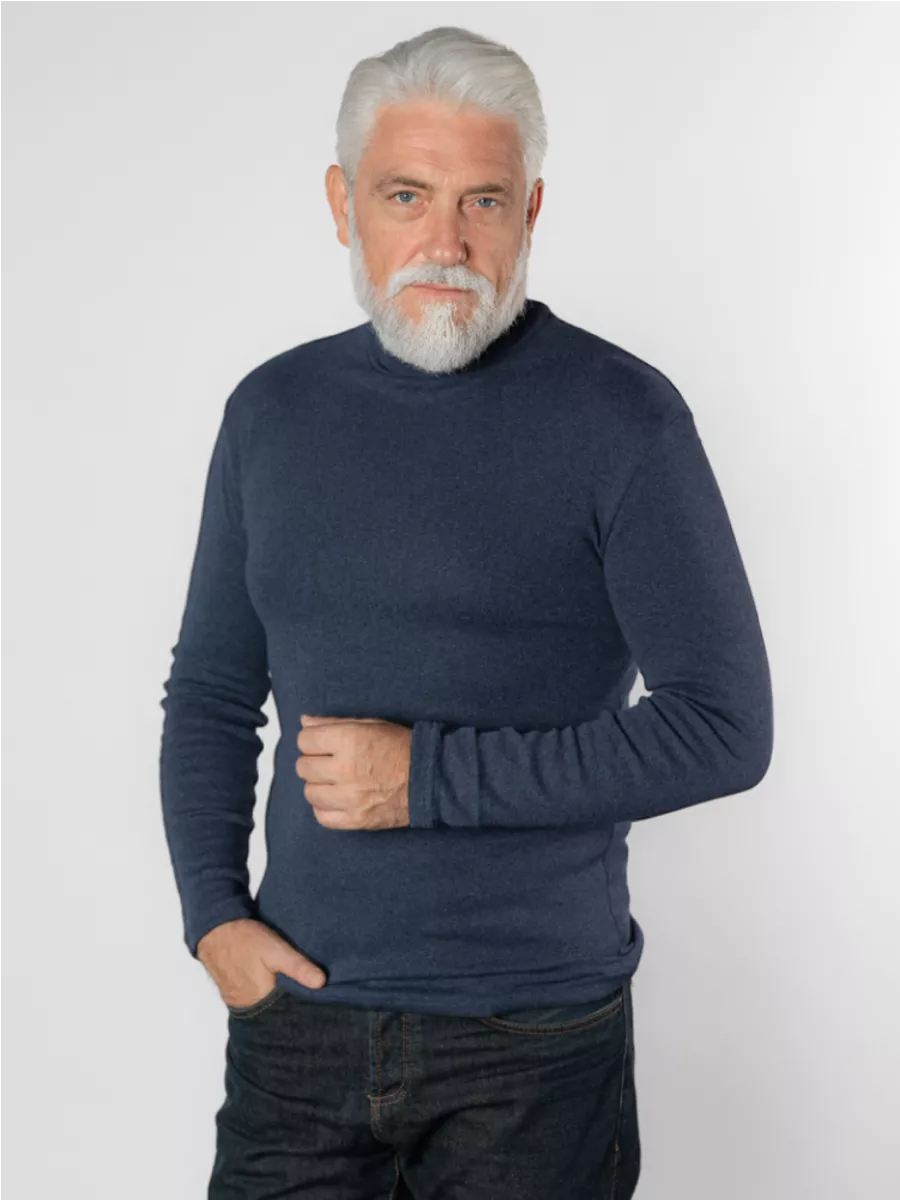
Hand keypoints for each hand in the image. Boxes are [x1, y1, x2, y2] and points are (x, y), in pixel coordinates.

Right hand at [196, 918, 326, 1007]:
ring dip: (276, 997)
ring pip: (265, 1005)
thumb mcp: (276, 950)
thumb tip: (322, 983)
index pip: (288, 1011)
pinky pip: (253, 998)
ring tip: (291, 985)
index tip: (318, 997)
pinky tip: (271, 982)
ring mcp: (239, 1001)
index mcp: (262, 1000)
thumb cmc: (246, 939)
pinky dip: (263, 993)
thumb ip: (298, 967)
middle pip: (276, 1010)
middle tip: (306, 988)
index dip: (303, 1004)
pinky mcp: (233, 993)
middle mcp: (249, 1006)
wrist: (214, 930)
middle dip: (290, 1002)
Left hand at [295, 714, 411, 829]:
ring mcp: (349, 798)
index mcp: (349, 740)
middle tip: (328, 762)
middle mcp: (344, 769)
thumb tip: (304, 721)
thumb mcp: (371, 725)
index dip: (311, 740)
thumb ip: (334, 722)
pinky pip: (321, 817)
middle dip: (313, 762)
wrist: (431, 779)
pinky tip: (337, 799)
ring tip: (334, 782)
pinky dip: (325, 808)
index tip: (321, 744)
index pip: (304, 740)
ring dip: (318, 785)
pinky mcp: (355, 820)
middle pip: (303, 767)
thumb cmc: (401, 747)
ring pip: (309, 793)